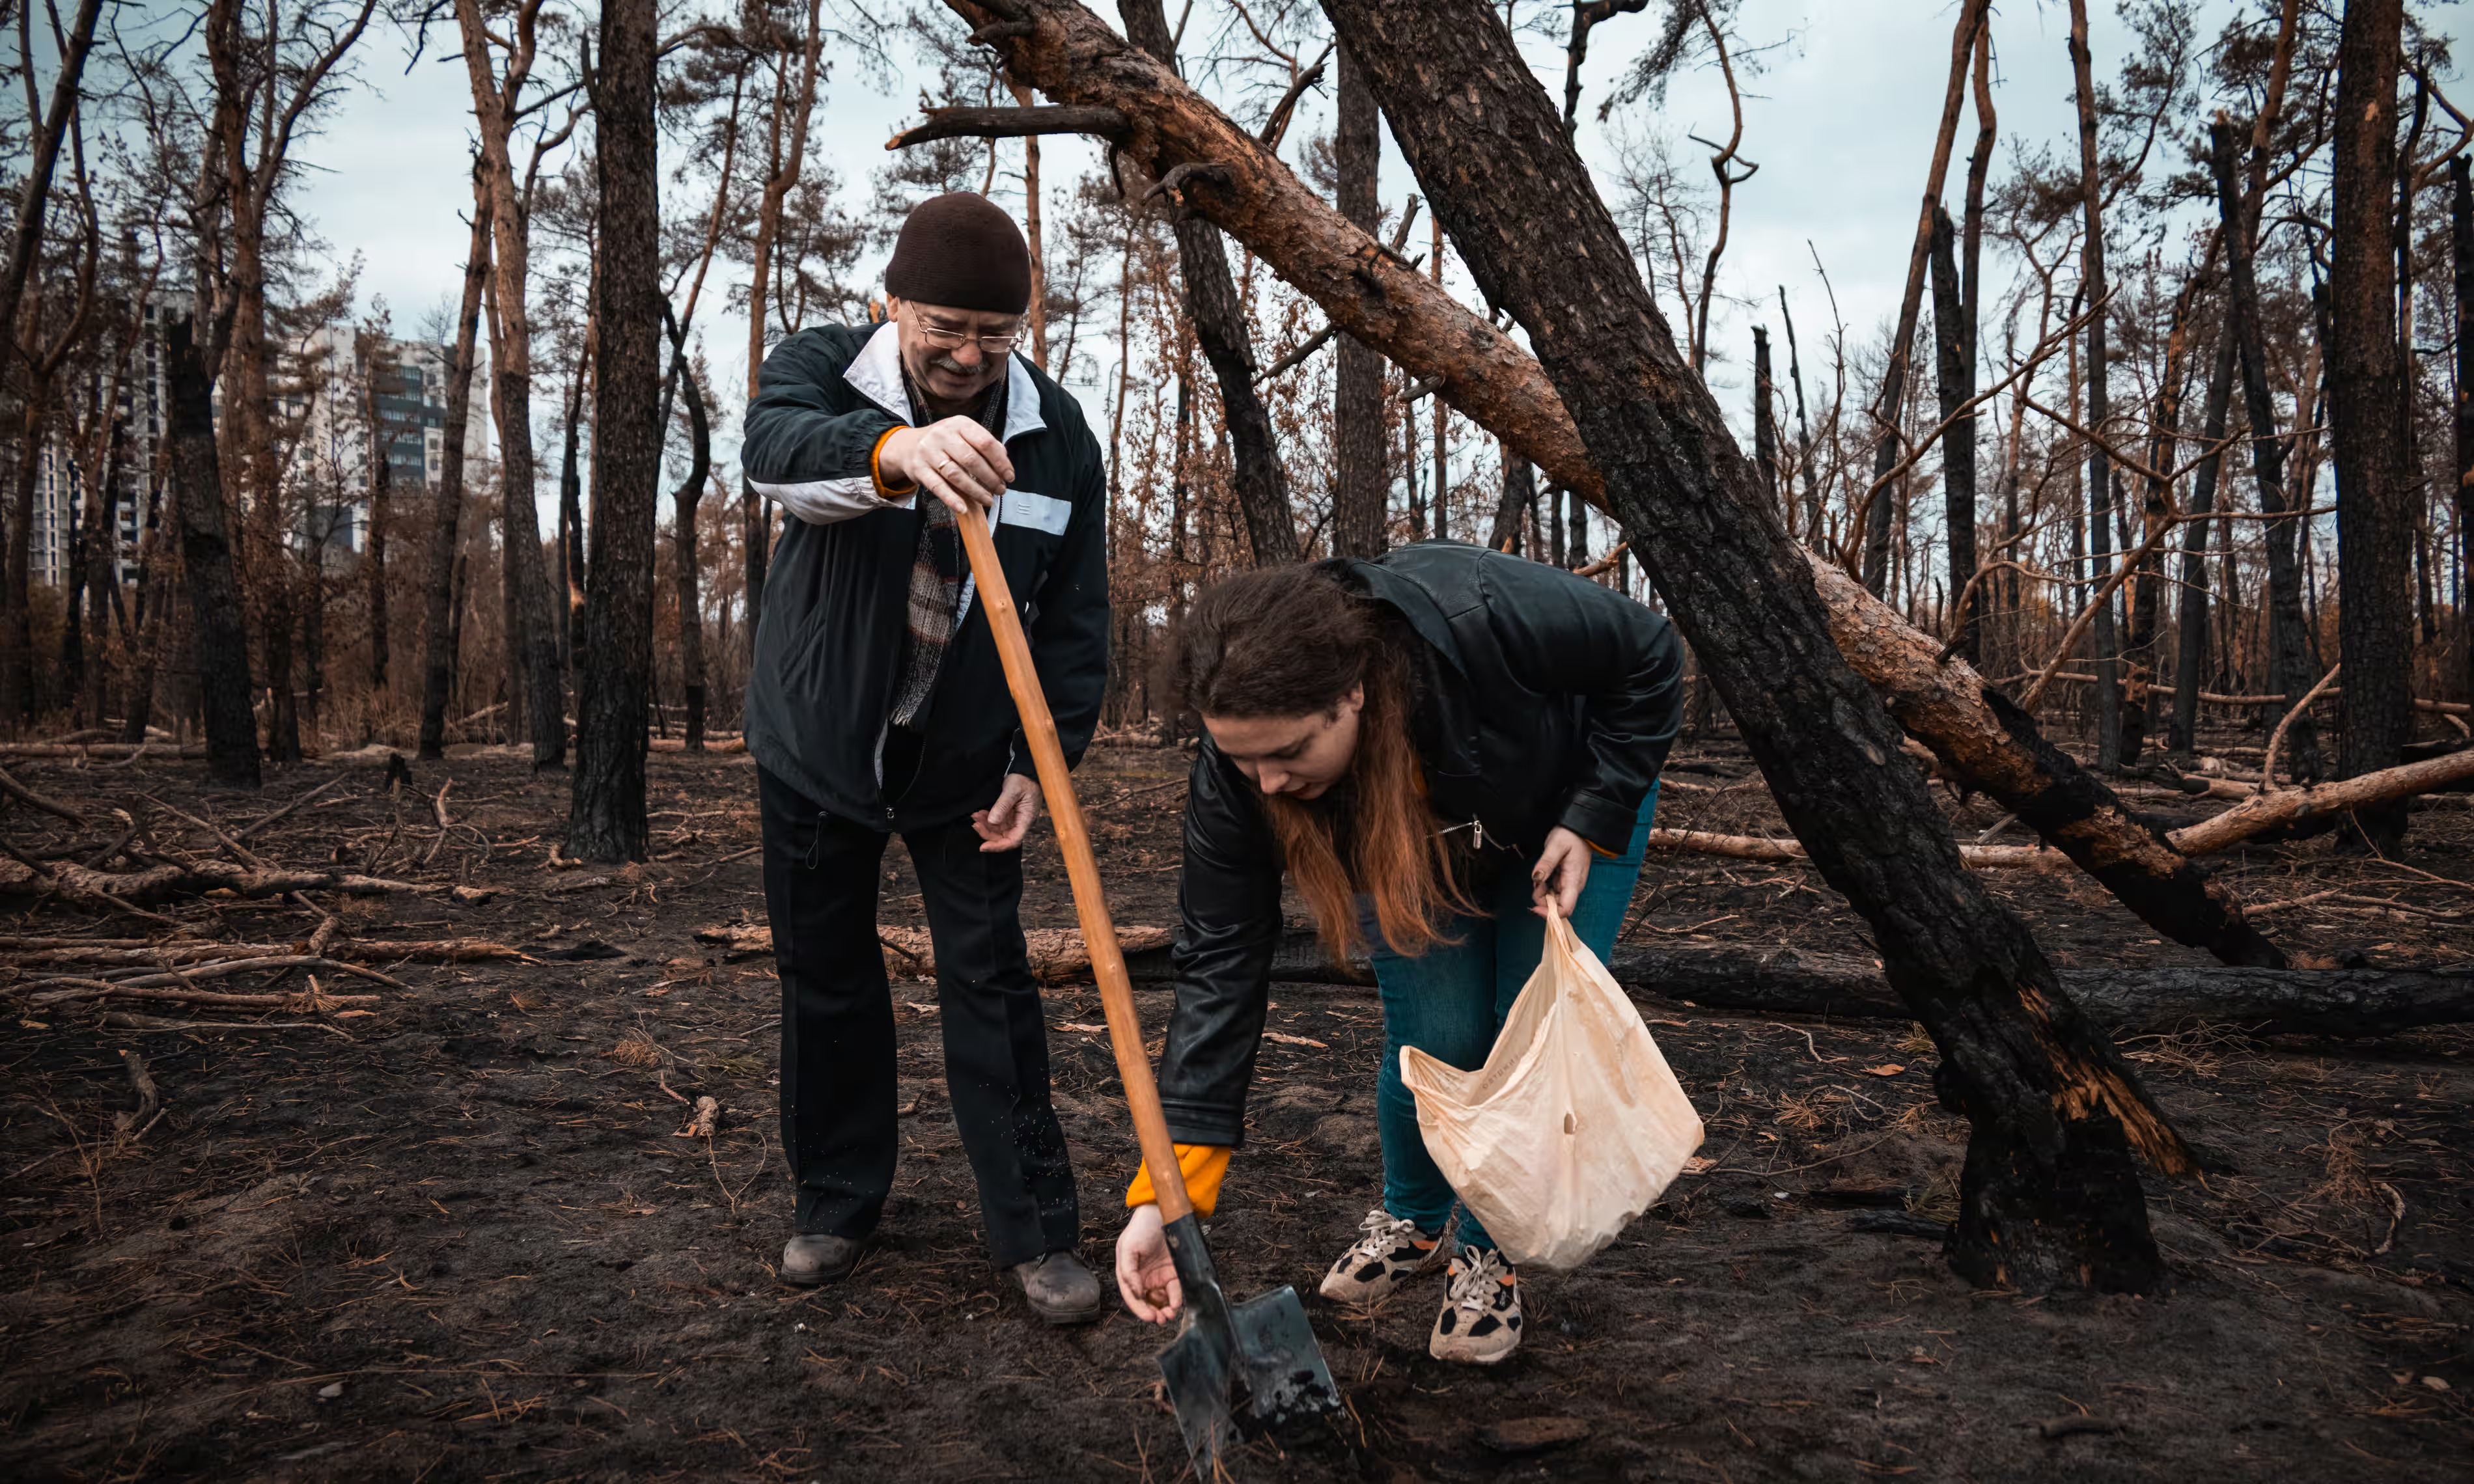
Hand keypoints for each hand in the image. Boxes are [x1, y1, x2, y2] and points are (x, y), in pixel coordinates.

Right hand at [880, 417, 1013, 514]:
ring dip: (975, 491)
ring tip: (988, 499)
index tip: (1009, 476)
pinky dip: (951, 498)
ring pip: (956, 474)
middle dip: (990, 478)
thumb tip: (1004, 461)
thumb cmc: (944, 442)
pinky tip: (963, 507)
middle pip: (971, 459)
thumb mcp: (963, 434)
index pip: (985, 443)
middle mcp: (943, 435)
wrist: (908, 445)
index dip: (1001, 462)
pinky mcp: (918, 469)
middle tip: (1000, 490)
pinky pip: (937, 486)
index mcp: (959, 424)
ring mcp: (928, 451)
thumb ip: (984, 444)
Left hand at [972, 773, 1041, 851]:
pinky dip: (986, 820)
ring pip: (997, 831)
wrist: (1025, 772)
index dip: (998, 846)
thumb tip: (992, 822)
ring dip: (985, 826)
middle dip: (987, 834)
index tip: (983, 846)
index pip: (1013, 840)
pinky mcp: (1008, 815)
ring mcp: (1014, 820)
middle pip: (1003, 837)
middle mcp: (1020, 823)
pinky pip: (996, 823)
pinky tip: (979, 814)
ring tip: (976, 816)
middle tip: (975, 824)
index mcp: (1026, 820)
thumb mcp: (1013, 789)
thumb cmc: (1024, 780)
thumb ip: (1003, 805)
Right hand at [1117, 1203, 1182, 1323]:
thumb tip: (1136, 1292)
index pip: (1132, 1297)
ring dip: (1165, 1310)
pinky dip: (1176, 1298)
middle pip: (1147, 1302)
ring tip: (1169, 1314)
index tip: (1149, 1317)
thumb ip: (1128, 1271)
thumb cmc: (1140, 1228)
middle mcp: (1144, 1278)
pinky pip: (1175, 1290)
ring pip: (1161, 1300)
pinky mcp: (1174, 1272)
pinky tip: (1176, 1302)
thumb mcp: (1128, 1247)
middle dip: (1153, 1314)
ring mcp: (1159, 1276)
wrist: (1162, 1211)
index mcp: (1129, 1274)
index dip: (1140, 1309)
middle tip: (1161, 1320)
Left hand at [1531, 825, 1591, 919]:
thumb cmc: (1570, 836)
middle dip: (1542, 902)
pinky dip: (1545, 890)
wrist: (1581, 831)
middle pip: (1558, 908)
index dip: (1549, 913)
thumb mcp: (1556, 846)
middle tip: (1536, 883)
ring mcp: (1570, 886)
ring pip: (1554, 902)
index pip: (1565, 909)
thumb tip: (1536, 879)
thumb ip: (1546, 863)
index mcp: (1573, 881)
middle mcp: (1574, 887)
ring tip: (1539, 878)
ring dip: (1542, 896)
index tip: (1534, 906)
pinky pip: (1554, 894)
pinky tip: (1543, 879)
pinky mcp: (1566, 883)